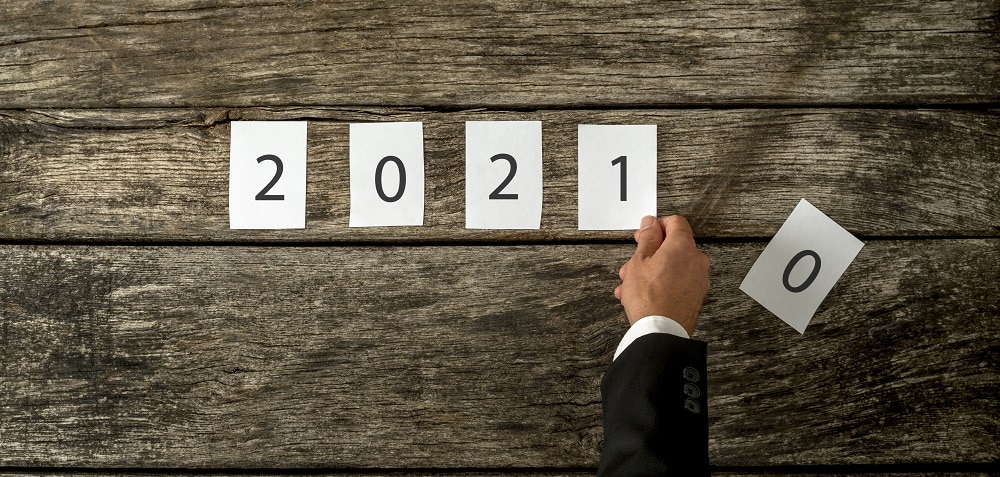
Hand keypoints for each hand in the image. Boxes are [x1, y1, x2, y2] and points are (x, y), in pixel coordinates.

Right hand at [614, 215, 709, 334]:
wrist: (661, 332)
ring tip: (631, 283)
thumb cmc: (649, 298)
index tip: (645, 233)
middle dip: (651, 252)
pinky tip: (642, 293)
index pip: (676, 222)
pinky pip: (677, 281)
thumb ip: (647, 238)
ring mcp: (698, 280)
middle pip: (673, 246)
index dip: (657, 225)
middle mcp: (696, 260)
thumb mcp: (639, 261)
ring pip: (673, 266)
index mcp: (683, 246)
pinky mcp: (696, 296)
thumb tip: (651, 223)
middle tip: (634, 260)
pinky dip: (661, 282)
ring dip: (652, 270)